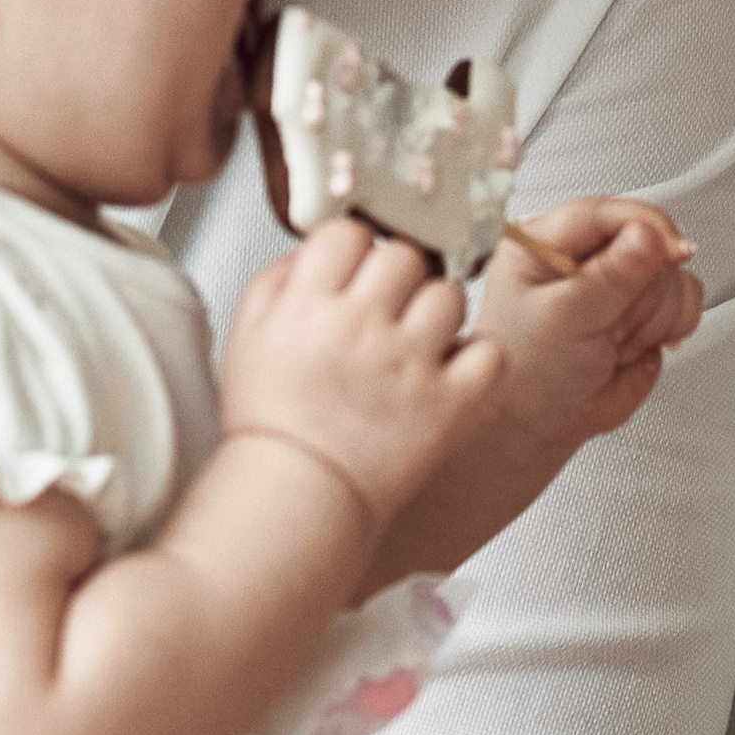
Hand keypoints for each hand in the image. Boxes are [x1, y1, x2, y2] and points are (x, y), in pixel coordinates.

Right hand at [222, 215, 506, 527]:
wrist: (295, 501)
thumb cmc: (271, 431)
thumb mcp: (244, 342)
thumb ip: (274, 284)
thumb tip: (308, 252)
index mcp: (309, 305)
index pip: (350, 233)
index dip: (357, 248)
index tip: (358, 268)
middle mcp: (362, 325)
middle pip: (405, 256)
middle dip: (399, 277)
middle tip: (392, 306)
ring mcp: (411, 363)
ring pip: (451, 296)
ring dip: (439, 312)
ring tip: (422, 341)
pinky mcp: (450, 403)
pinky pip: (489, 353)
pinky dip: (479, 358)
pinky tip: (454, 370)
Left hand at [475, 201, 704, 449]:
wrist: (537, 427)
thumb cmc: (526, 375)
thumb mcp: (563, 319)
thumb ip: (610, 277)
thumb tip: (649, 236)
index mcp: (545, 243)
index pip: (605, 212)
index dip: (643, 227)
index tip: (669, 253)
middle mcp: (584, 256)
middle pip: (649, 245)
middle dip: (638, 296)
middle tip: (605, 328)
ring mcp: (620, 283)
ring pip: (673, 276)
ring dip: (651, 319)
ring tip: (611, 344)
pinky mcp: (646, 311)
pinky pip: (686, 301)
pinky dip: (671, 327)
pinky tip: (633, 347)